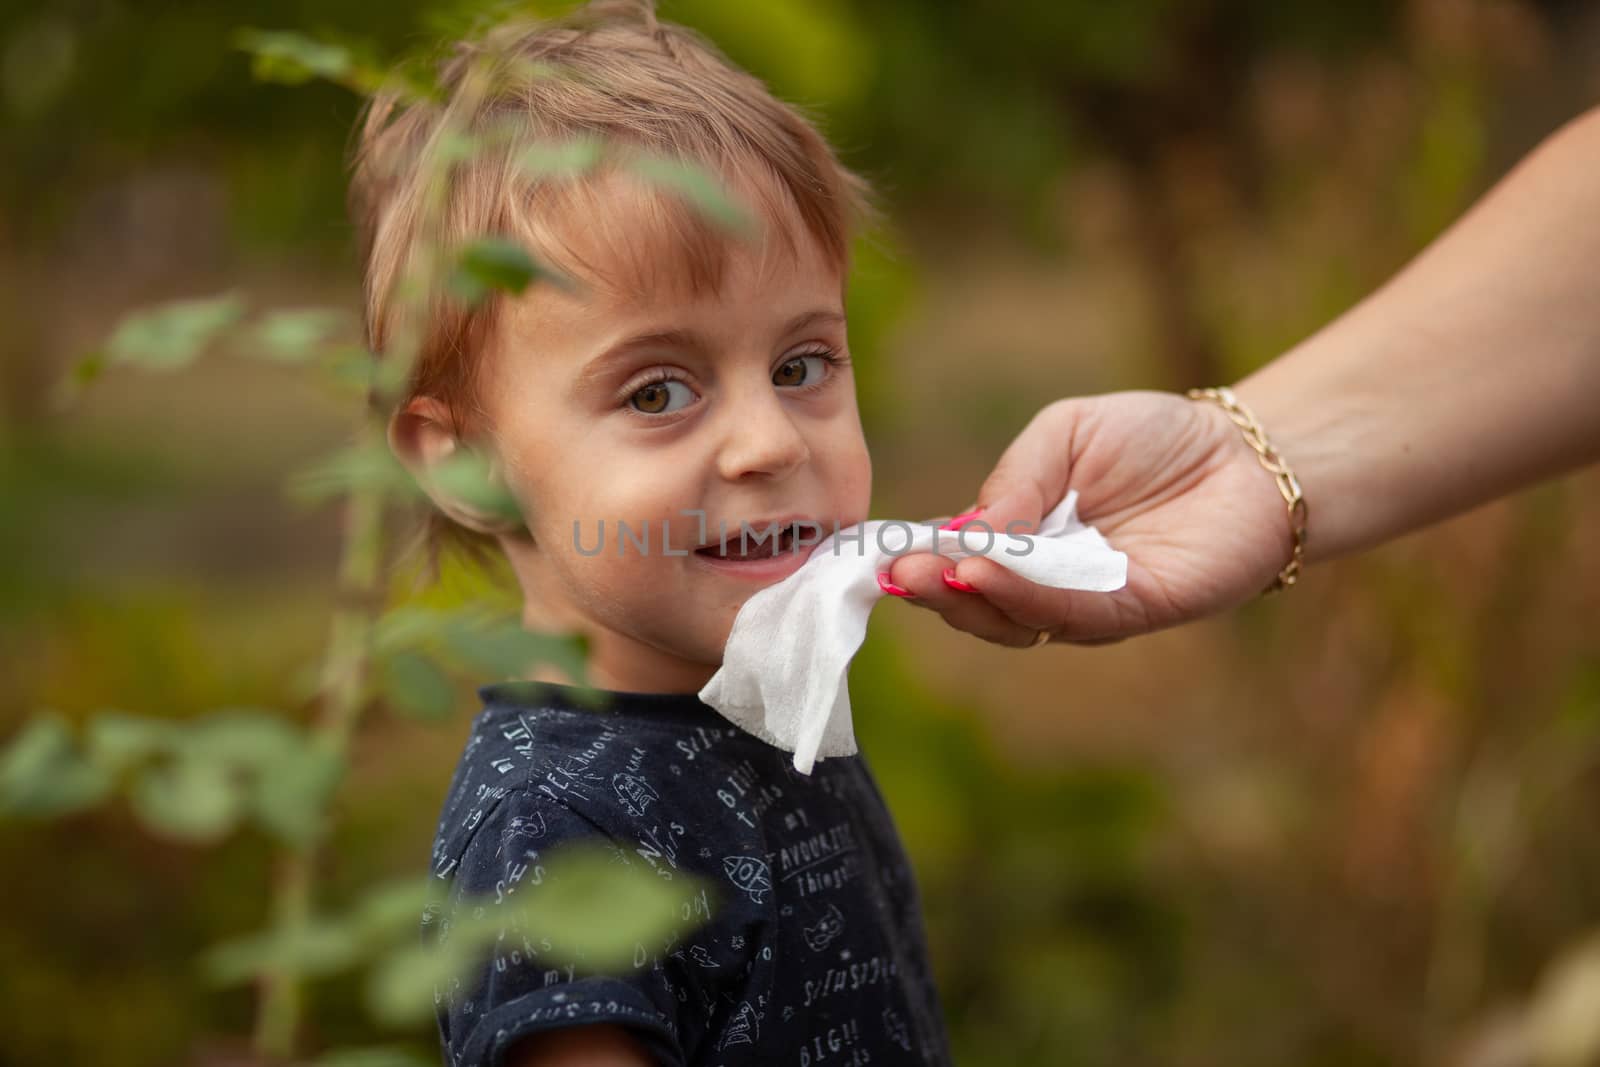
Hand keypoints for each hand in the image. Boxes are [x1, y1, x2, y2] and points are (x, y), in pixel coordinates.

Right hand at [882, 390, 1294, 645]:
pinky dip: (1028, 599)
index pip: (958, 561)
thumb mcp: (1066, 434)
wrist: (1250, 451)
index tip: (881, 556)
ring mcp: (1088, 603)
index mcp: (1022, 539)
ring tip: (943, 573)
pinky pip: (1072, 615)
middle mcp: (1047, 581)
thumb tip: (964, 532)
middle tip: (899, 574)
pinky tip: (993, 575)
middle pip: (977, 603)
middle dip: (934, 590)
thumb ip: (1016, 478)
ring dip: (974, 599)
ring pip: (1016, 618)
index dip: (920, 561)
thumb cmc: (1156, 437)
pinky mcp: (1134, 611)